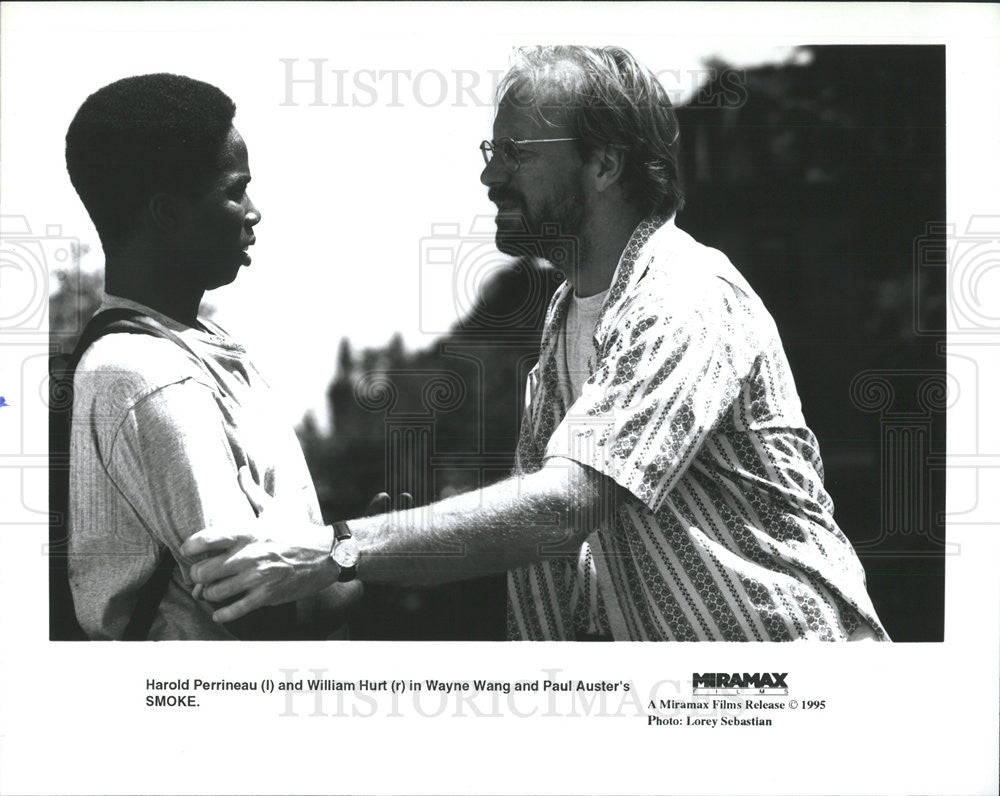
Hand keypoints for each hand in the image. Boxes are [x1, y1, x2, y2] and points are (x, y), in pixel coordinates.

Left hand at [181, 467, 338, 623]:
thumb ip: (251, 491)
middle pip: (202, 572)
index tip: (188, 551)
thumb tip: (240, 470)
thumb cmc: (296, 530)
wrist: (326, 554)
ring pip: (215, 592)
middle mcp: (248, 555)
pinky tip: (220, 611)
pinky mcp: (267, 595)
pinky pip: (235, 609)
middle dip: (197, 575)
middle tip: (201, 575)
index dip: (189, 547)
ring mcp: (257, 577)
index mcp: (247, 532)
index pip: (205, 539)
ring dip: (210, 593)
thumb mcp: (273, 508)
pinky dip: (223, 613)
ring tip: (213, 590)